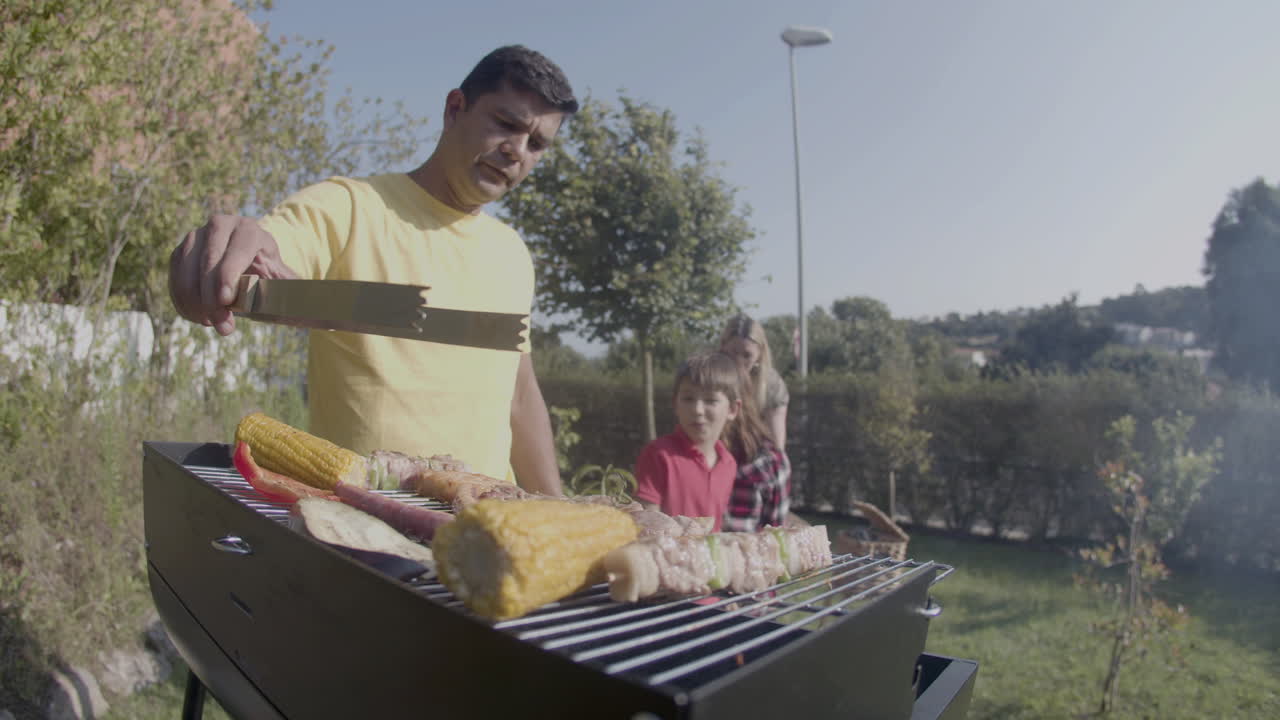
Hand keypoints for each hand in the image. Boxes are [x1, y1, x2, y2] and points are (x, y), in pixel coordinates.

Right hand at [168, 214, 296, 334]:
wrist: (249, 265)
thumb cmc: (271, 276)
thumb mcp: (287, 282)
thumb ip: (301, 294)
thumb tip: (326, 314)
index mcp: (250, 229)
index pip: (237, 248)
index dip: (228, 273)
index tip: (226, 301)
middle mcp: (220, 226)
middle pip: (208, 259)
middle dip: (211, 296)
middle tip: (222, 326)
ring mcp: (197, 236)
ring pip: (186, 268)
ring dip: (195, 301)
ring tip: (211, 323)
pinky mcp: (181, 251)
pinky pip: (174, 277)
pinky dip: (183, 301)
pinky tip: (198, 317)